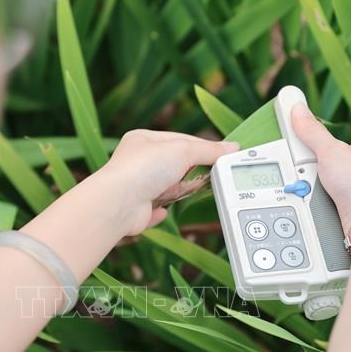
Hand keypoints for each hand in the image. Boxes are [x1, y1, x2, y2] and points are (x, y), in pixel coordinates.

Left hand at [100, 129, 238, 235]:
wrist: (118, 203)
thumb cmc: (143, 169)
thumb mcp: (183, 150)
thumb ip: (209, 150)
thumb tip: (232, 147)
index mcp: (144, 140)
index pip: (180, 140)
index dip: (202, 147)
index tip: (223, 154)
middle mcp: (137, 163)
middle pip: (173, 165)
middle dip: (189, 171)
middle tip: (210, 174)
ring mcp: (135, 187)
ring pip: (165, 188)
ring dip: (177, 190)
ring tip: (184, 190)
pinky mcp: (135, 211)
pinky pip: (152, 210)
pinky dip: (160, 211)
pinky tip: (164, 211)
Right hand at [291, 103, 350, 228]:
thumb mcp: (332, 151)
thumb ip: (312, 132)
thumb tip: (298, 106)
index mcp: (347, 158)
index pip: (314, 149)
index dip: (299, 152)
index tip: (289, 157)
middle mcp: (345, 179)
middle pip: (307, 173)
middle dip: (298, 177)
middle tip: (298, 179)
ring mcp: (340, 200)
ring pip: (307, 194)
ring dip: (301, 196)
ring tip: (303, 197)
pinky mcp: (334, 219)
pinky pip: (310, 212)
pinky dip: (306, 212)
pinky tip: (306, 211)